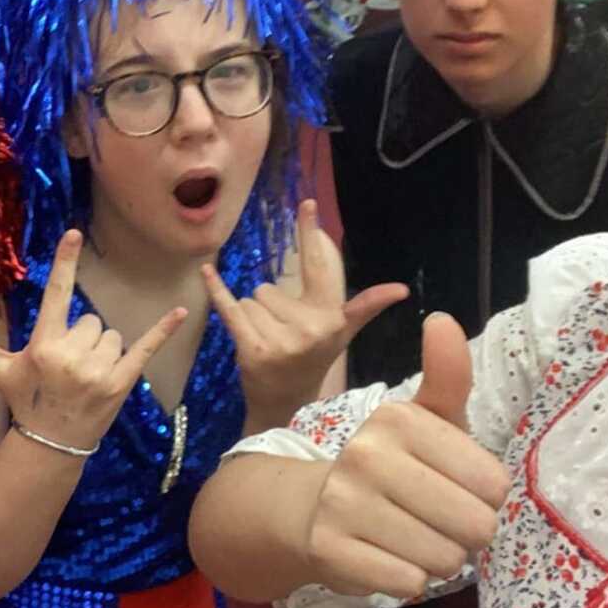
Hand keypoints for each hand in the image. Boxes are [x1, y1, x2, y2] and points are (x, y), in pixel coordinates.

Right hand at [0, 230, 186, 451]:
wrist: (51, 446)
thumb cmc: (24, 402)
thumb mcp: (0, 372)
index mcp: (44, 346)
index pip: (55, 294)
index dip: (65, 262)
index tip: (74, 233)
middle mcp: (71, 356)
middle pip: (90, 320)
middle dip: (83, 337)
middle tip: (69, 366)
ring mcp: (98, 371)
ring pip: (112, 335)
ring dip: (103, 350)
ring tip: (87, 376)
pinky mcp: (122, 383)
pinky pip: (145, 348)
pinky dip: (163, 330)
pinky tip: (181, 311)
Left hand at [206, 200, 407, 421]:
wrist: (285, 403)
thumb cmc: (313, 359)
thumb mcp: (340, 332)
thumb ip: (364, 306)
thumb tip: (400, 289)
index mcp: (332, 317)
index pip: (320, 266)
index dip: (312, 234)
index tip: (307, 203)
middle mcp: (311, 328)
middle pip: (270, 287)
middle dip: (270, 305)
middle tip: (282, 334)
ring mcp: (281, 341)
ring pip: (250, 299)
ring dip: (252, 316)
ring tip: (267, 340)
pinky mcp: (252, 349)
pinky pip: (230, 308)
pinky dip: (216, 289)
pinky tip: (206, 271)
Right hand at [301, 314, 511, 598]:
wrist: (311, 508)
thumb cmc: (392, 464)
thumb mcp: (425, 419)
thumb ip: (446, 375)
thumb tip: (441, 318)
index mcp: (398, 419)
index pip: (493, 484)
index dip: (484, 497)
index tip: (455, 488)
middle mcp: (367, 455)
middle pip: (475, 525)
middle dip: (464, 533)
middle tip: (436, 520)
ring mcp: (344, 503)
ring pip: (444, 559)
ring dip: (438, 559)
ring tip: (411, 539)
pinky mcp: (330, 550)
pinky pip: (409, 583)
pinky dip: (408, 580)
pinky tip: (387, 558)